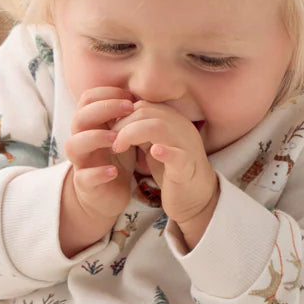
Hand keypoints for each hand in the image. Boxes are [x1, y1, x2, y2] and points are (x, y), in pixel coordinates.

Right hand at [63, 86, 137, 223]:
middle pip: (79, 117)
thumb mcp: (121, 133)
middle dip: (104, 109)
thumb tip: (141, 91)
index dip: (107, 94)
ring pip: (74, 144)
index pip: (87, 99)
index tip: (131, 98)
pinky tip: (114, 172)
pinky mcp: (85, 184)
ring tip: (116, 139)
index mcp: (89, 125)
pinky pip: (84, 177)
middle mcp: (80, 140)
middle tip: (129, 109)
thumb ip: (124, 115)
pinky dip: (98, 173)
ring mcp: (80, 162)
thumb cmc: (115, 159)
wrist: (107, 194)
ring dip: (95, 138)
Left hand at [109, 101, 217, 228]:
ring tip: (117, 148)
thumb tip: (116, 119)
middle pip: (146, 112)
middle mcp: (181, 128)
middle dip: (121, 124)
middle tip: (109, 141)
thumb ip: (141, 131)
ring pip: (158, 127)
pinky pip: (178, 155)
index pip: (143, 105)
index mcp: (173, 121)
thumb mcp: (153, 145)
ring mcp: (186, 146)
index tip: (108, 131)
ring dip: (130, 134)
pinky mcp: (188, 168)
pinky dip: (165, 151)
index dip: (121, 115)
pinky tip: (153, 152)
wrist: (195, 198)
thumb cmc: (170, 170)